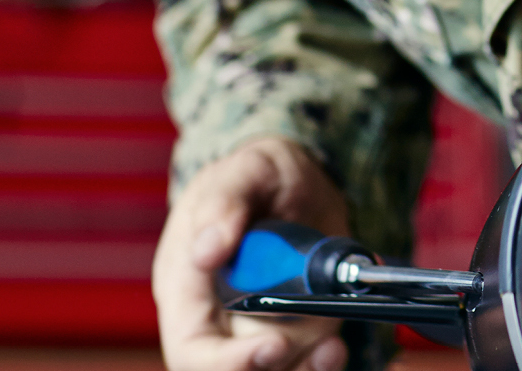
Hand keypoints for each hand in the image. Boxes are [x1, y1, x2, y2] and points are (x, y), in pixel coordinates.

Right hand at [154, 137, 353, 370]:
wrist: (297, 177)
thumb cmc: (258, 173)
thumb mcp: (245, 170)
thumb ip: (223, 204)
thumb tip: (206, 252)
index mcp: (186, 285)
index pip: (191, 348)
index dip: (226, 363)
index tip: (272, 347)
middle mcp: (217, 315)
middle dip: (275, 369)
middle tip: (319, 351)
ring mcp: (257, 325)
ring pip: (273, 370)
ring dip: (304, 368)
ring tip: (332, 350)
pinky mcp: (294, 326)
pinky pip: (302, 359)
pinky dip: (321, 362)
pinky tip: (335, 349)